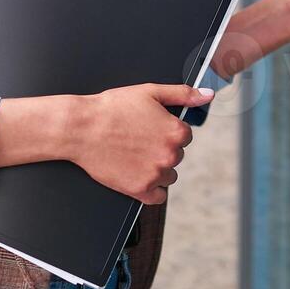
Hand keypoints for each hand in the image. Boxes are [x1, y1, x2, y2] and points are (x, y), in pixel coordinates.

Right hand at [0, 84, 213, 204]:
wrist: (82, 128)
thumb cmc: (113, 108)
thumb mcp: (150, 92)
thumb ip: (183, 94)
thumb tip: (207, 94)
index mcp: (176, 132)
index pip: (184, 136)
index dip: (166, 130)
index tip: (150, 128)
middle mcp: (170, 155)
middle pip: (176, 156)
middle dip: (161, 148)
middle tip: (138, 139)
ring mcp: (155, 174)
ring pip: (168, 175)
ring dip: (157, 168)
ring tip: (135, 154)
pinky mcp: (140, 190)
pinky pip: (158, 196)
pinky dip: (151, 188)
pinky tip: (138, 174)